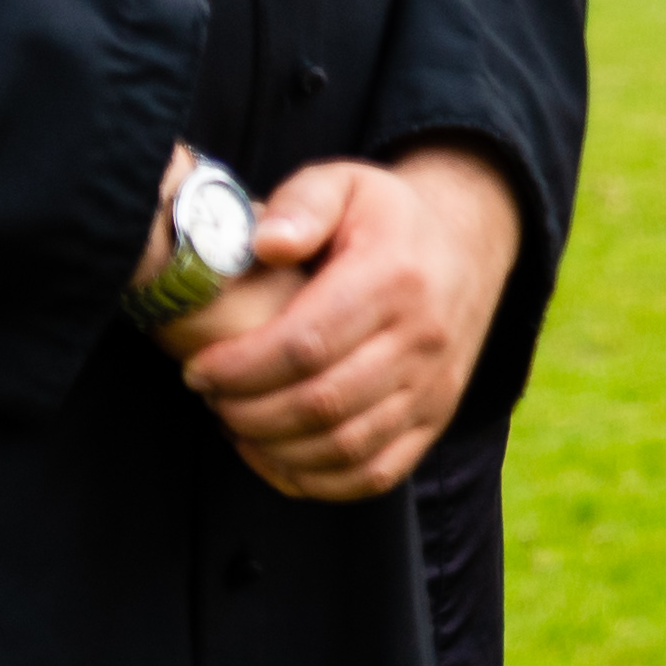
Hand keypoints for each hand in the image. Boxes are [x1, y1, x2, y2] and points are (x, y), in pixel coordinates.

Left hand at [165, 144, 524, 501]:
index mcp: (394, 277)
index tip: (197, 368)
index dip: (241, 367)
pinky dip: (317, 481)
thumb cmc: (385, 216)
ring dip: (275, 448)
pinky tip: (275, 456)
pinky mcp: (435, 418)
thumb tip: (268, 244)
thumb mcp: (345, 184)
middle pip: (322, 402)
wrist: (468, 241)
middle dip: (247, 410)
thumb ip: (302, 203)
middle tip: (210, 396)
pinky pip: (376, 474)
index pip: (306, 343)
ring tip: (235, 422)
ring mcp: (434, 385)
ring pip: (346, 446)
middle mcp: (423, 337)